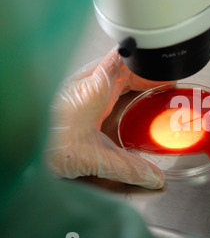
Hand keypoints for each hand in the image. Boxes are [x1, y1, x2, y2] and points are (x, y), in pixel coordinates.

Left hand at [46, 47, 165, 188]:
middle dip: (144, 73)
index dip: (146, 60)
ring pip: (110, 75)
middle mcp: (85, 84)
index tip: (162, 64)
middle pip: (121, 67)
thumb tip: (153, 177)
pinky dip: (117, 91)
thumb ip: (127, 168)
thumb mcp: (93, 158)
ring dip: (130, 81)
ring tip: (148, 90)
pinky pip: (100, 86)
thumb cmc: (45, 143)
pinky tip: (121, 105)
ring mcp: (78, 90)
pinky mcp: (72, 101)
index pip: (123, 60)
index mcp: (94, 88)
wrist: (17, 147)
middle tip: (162, 83)